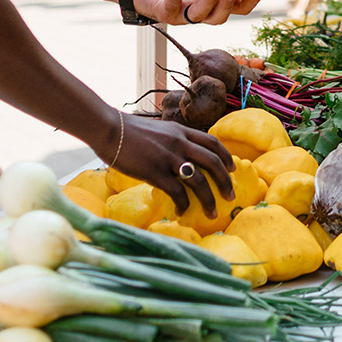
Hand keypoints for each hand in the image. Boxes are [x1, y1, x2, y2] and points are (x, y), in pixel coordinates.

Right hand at [105, 113, 235, 215]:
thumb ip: (171, 140)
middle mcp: (179, 143)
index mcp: (181, 131)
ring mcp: (168, 158)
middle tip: (230, 195)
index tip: (232, 168)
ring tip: (212, 213)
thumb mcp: (158, 130)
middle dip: (225, 181)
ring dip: (209, 199)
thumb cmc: (128, 131)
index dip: (225, 156)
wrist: (108, 129)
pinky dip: (183, 205)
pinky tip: (180, 212)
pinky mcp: (155, 172)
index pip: (212, 142)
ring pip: (199, 181)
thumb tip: (179, 155)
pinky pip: (177, 192)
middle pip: (212, 162)